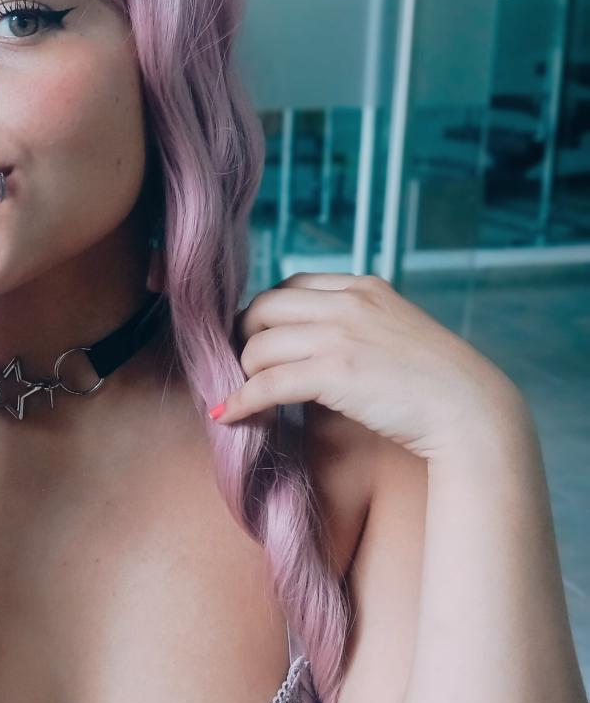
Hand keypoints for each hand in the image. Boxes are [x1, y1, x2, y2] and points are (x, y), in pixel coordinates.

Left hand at [210, 273, 522, 460]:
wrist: (472, 411)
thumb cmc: (437, 386)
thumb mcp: (397, 336)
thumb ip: (357, 331)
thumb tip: (307, 354)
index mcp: (364, 288)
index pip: (290, 286)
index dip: (265, 316)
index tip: (256, 342)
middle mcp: (348, 303)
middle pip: (263, 309)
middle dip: (242, 340)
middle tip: (239, 370)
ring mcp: (341, 335)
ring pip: (258, 346)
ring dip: (243, 376)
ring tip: (243, 399)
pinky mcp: (334, 372)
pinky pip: (265, 383)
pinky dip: (241, 400)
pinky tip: (230, 416)